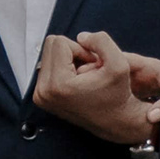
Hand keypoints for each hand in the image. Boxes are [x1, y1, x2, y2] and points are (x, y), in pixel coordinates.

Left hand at [35, 31, 157, 144]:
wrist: (114, 121)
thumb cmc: (117, 95)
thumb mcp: (119, 64)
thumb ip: (101, 41)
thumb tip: (81, 36)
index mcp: (58, 84)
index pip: (59, 42)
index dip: (81, 49)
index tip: (93, 65)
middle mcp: (43, 92)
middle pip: (50, 46)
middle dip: (72, 52)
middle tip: (88, 67)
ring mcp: (40, 96)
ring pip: (49, 55)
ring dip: (68, 59)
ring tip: (84, 75)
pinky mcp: (40, 97)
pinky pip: (48, 66)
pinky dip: (64, 68)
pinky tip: (77, 80)